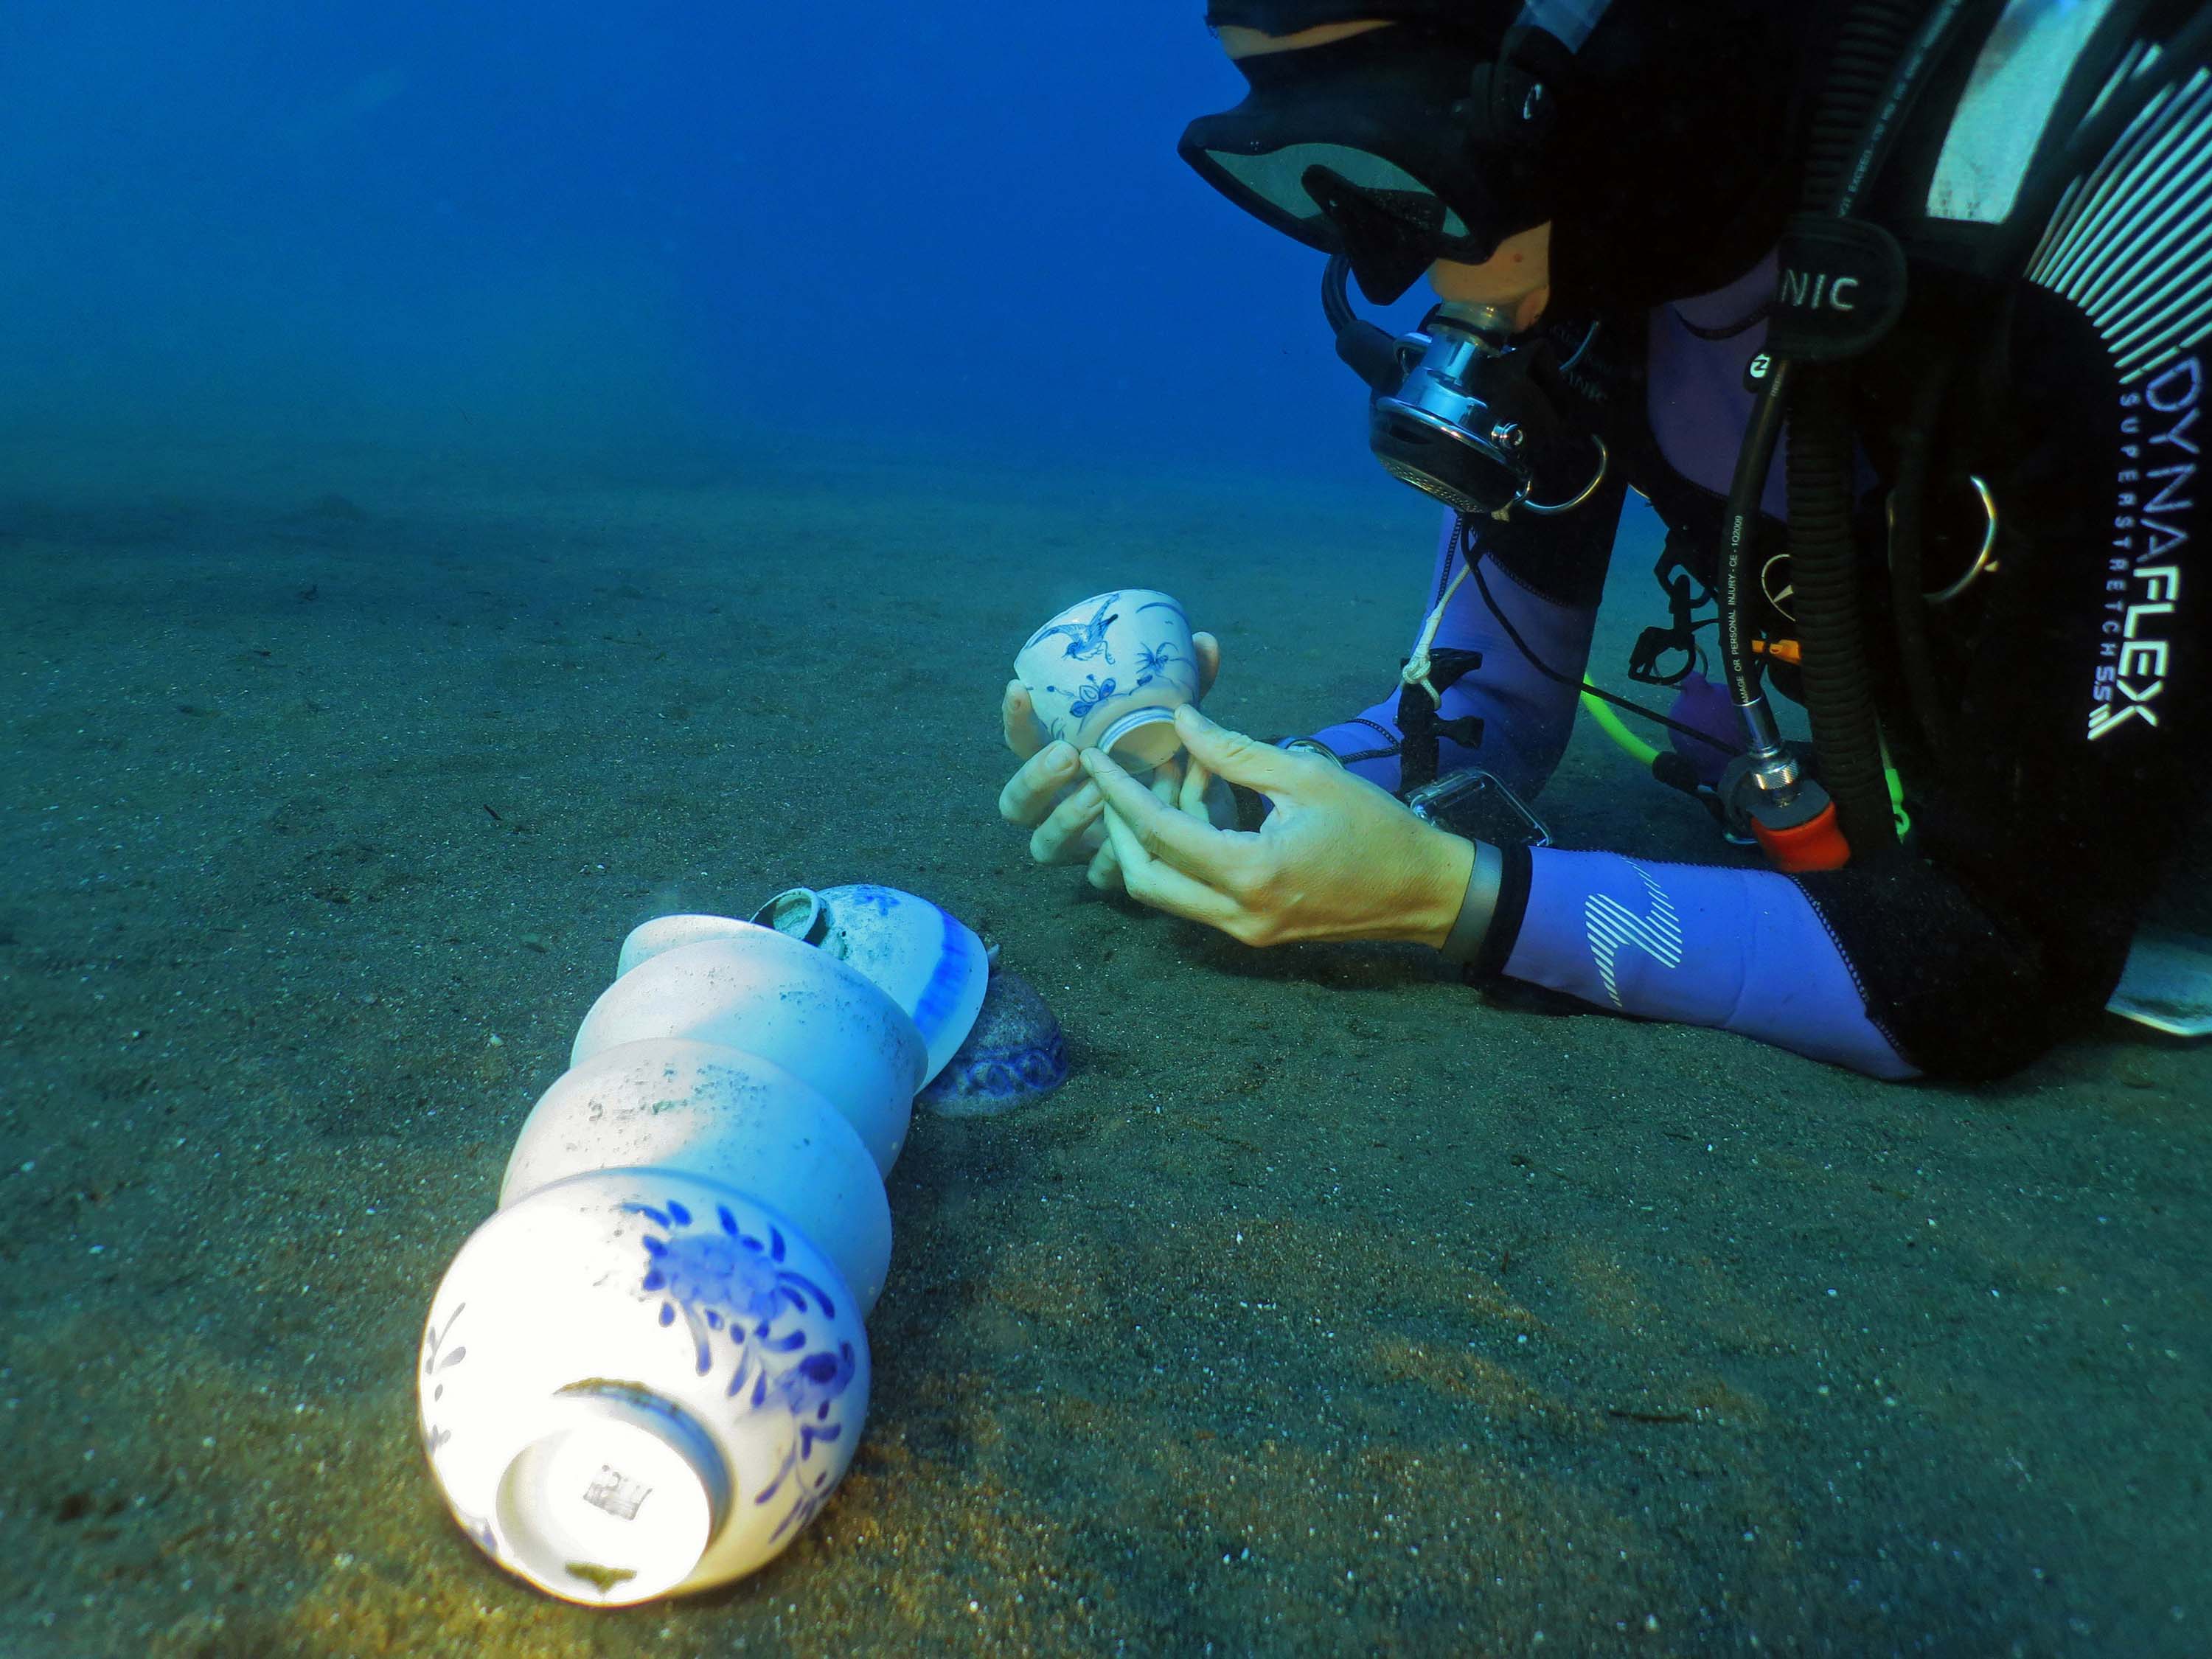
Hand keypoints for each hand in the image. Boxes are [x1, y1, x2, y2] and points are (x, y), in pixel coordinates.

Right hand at [997, 632, 1226, 890]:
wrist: (1212, 823)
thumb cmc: (1178, 765)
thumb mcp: (1180, 726)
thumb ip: (1187, 689)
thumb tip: (1205, 642)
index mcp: (1064, 763)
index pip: (1022, 741)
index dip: (1015, 718)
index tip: (1022, 688)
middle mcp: (1059, 806)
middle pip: (1014, 804)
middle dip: (1034, 778)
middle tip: (1068, 754)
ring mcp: (1080, 846)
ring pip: (1044, 845)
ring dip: (1067, 817)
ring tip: (1099, 794)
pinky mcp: (1107, 876)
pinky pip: (1093, 876)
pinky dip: (1110, 857)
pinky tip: (1128, 843)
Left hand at [1080, 705, 1475, 947]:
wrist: (1425, 892)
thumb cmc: (1376, 829)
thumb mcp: (1307, 776)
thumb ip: (1237, 752)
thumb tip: (1181, 720)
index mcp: (1251, 872)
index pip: (1161, 831)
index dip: (1120, 792)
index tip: (1094, 757)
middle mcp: (1238, 914)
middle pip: (1145, 877)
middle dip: (1117, 827)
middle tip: (1109, 780)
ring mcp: (1244, 931)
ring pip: (1166, 892)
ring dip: (1150, 841)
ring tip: (1166, 781)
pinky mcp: (1253, 932)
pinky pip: (1196, 897)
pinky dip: (1184, 854)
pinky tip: (1198, 806)